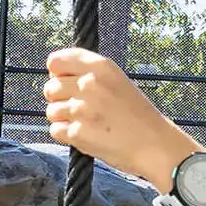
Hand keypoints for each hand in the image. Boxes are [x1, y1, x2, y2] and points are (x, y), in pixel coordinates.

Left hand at [43, 49, 202, 191]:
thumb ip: (88, 73)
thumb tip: (54, 74)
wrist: (154, 145)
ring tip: (87, 124)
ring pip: (51, 111)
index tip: (65, 81)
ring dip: (63, 119)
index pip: (56, 61)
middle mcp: (89, 84)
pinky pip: (55, 131)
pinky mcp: (77, 133)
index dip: (57, 73)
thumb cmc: (137, 114)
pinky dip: (66, 136)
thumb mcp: (117, 81)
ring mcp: (81, 109)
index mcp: (101, 67)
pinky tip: (86, 135)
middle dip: (60, 100)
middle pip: (50, 88)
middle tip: (81, 109)